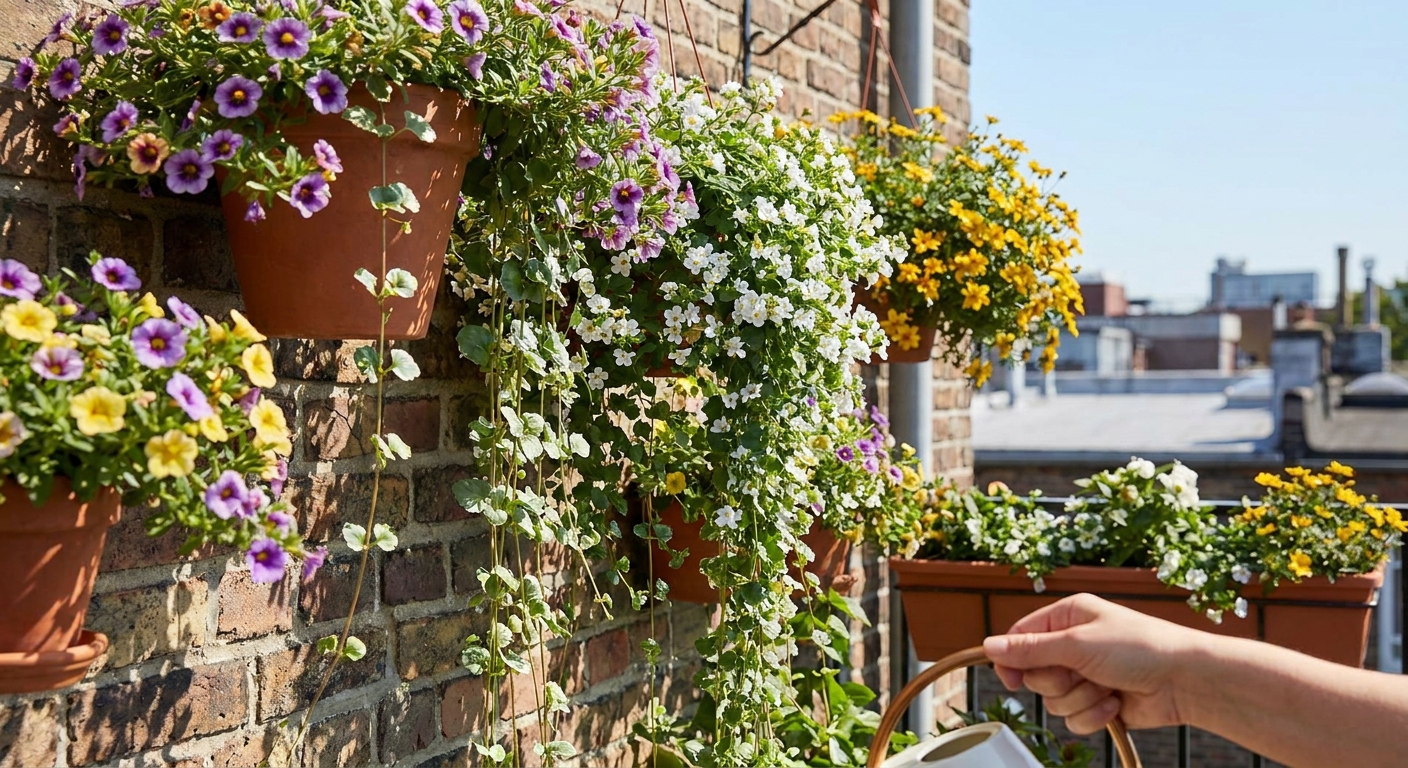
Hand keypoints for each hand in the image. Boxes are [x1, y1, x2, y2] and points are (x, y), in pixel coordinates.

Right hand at [983, 593, 1198, 733]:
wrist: (1185, 681)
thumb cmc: (1139, 648)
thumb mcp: (1076, 644)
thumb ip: (1030, 649)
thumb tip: (987, 646)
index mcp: (1066, 618)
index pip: (1020, 638)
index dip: (1012, 660)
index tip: (1011, 679)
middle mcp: (1073, 645)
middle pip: (1035, 674)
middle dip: (1057, 682)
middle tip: (1080, 674)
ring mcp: (1086, 675)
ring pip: (1054, 700)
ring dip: (1079, 700)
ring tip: (1105, 688)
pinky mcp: (1099, 702)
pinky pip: (1075, 719)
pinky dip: (1093, 715)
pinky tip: (1115, 704)